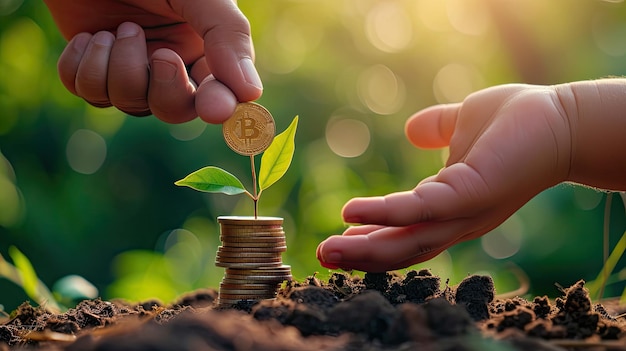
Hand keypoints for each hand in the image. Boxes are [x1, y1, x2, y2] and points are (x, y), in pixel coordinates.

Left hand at [44, 0, 261, 122]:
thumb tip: (251, 93)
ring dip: (115, 67)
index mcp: (205, 48)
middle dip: (162, 88)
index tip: (212, 108)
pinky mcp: (94, 67)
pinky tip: (88, 37)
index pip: (220, 95)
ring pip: (127, 102)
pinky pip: (87, 92)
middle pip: (172, 110)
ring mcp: (131, 68)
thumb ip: (228, 37)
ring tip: (116, 29)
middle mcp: (171, 64)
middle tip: (160, 53)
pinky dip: (83, 66)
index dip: (217, 106)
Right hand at [317, 84, 572, 271]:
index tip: (338, 240)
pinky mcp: (470, 195)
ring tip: (328, 251)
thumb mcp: (462, 126)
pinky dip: (383, 215)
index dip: (373, 240)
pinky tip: (352, 212)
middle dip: (361, 257)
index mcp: (450, 206)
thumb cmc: (516, 121)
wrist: (560, 116)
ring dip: (365, 249)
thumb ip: (436, 128)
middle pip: (403, 249)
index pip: (406, 233)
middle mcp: (456, 219)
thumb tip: (411, 129)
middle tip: (322, 258)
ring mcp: (463, 212)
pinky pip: (419, 209)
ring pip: (407, 240)